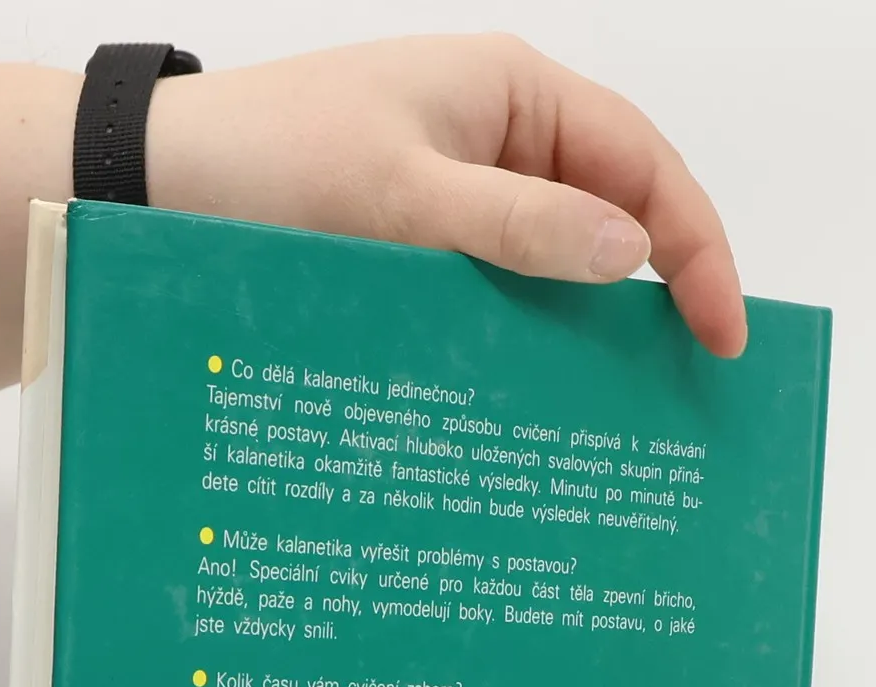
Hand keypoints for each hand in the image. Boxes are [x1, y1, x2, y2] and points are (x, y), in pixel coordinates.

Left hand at [147, 35, 745, 356]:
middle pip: (610, 214)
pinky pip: (497, 290)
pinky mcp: (420, 246)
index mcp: (512, 92)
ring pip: (555, 262)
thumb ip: (518, 225)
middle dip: (655, 294)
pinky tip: (535, 393)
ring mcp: (458, 192)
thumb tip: (626, 252)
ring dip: (585, 326)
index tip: (722, 332)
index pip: (643, 164)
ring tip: (618, 405)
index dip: (696, 247)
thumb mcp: (404, 196)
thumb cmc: (271, 164)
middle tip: (684, 385)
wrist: (154, 189)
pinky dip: (524, 336)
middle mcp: (495, 137)